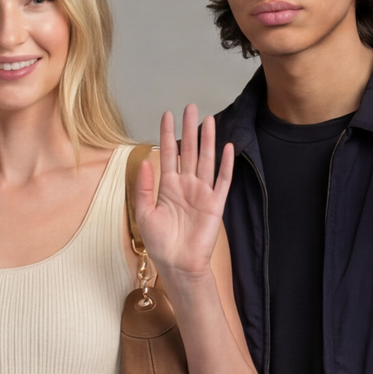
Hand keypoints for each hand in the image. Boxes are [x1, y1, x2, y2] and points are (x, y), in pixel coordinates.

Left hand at [131, 105, 232, 283]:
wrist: (178, 265)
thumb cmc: (160, 243)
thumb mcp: (144, 214)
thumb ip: (144, 188)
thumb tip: (145, 162)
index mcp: (167, 188)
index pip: (168, 155)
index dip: (167, 134)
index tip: (167, 115)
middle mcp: (186, 186)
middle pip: (189, 151)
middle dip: (189, 129)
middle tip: (190, 107)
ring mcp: (202, 193)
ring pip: (205, 160)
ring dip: (207, 140)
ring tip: (208, 119)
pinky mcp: (215, 204)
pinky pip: (222, 181)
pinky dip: (226, 165)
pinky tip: (228, 148)